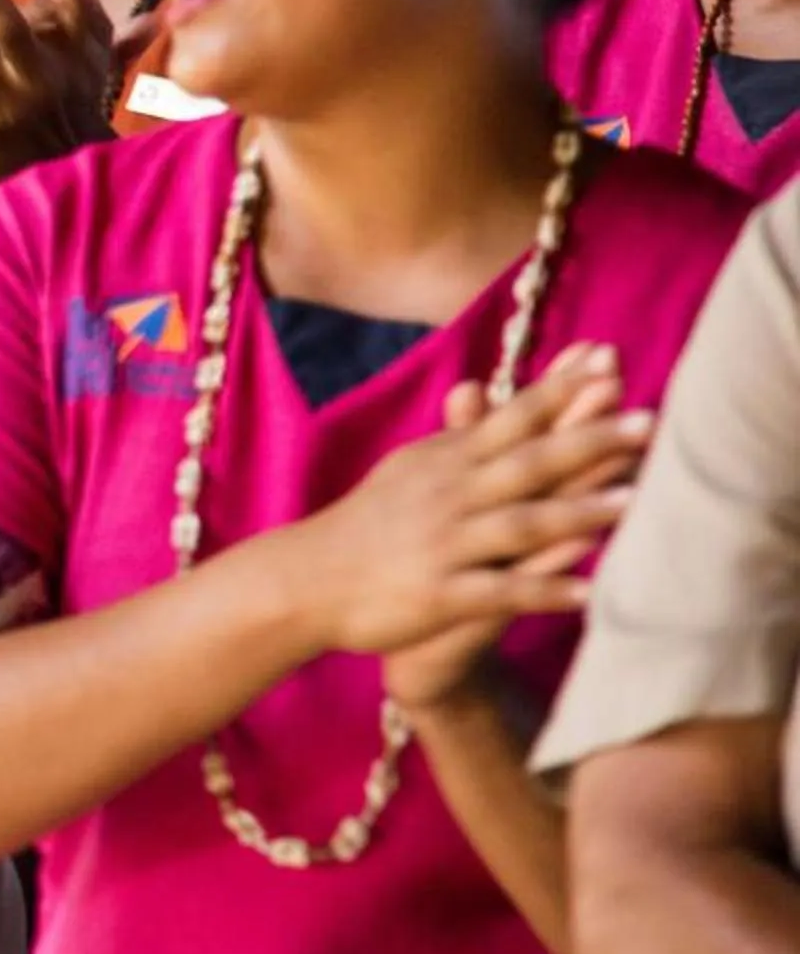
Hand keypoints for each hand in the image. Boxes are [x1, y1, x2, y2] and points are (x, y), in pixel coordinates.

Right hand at [377, 361, 638, 708]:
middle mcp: (448, 495)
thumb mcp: (409, 471)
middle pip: (527, 462)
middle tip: (649, 421)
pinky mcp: (439, 594)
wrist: (305, 580)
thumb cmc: (366, 524)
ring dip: (576, 513)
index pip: (511, 416)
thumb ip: (455, 435)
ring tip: (633, 503)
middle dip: (587, 440)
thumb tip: (479, 387)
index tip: (608, 359)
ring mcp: (444, 544)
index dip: (560, 389)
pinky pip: (498, 592)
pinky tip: (586, 593)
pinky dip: (542, 590)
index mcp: (445, 462)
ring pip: (519, 524)